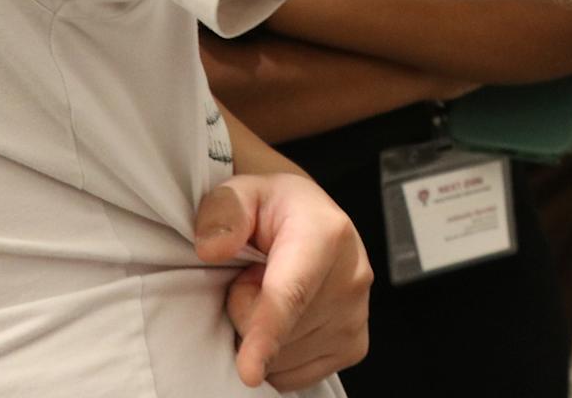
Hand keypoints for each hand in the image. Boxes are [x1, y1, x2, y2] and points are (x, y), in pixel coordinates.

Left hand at [194, 171, 371, 389]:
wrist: (307, 218)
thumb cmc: (269, 208)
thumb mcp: (238, 193)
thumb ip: (222, 212)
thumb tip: (214, 249)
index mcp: (325, 234)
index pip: (291, 293)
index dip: (267, 334)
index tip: (249, 371)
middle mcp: (352, 276)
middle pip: (278, 332)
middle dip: (245, 314)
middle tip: (251, 276)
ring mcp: (357, 315)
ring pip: (284, 360)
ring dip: (262, 337)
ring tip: (271, 293)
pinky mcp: (354, 345)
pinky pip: (297, 376)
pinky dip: (278, 360)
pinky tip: (284, 322)